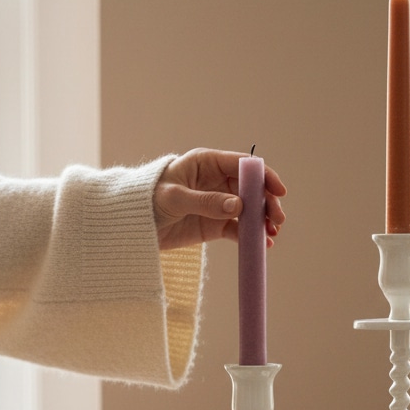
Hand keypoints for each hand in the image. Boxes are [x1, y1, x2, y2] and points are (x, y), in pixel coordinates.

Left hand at [153, 148, 286, 250]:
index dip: (264, 176)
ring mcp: (218, 204)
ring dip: (263, 221)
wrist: (130, 225)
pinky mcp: (215, 225)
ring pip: (250, 210)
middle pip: (252, 189)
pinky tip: (262, 245)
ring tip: (273, 234)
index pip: (243, 165)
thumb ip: (206, 202)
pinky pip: (239, 229)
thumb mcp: (174, 198)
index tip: (278, 191)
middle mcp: (217, 181)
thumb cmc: (146, 200)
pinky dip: (251, 237)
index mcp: (208, 163)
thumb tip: (238, 206)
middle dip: (267, 203)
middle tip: (278, 220)